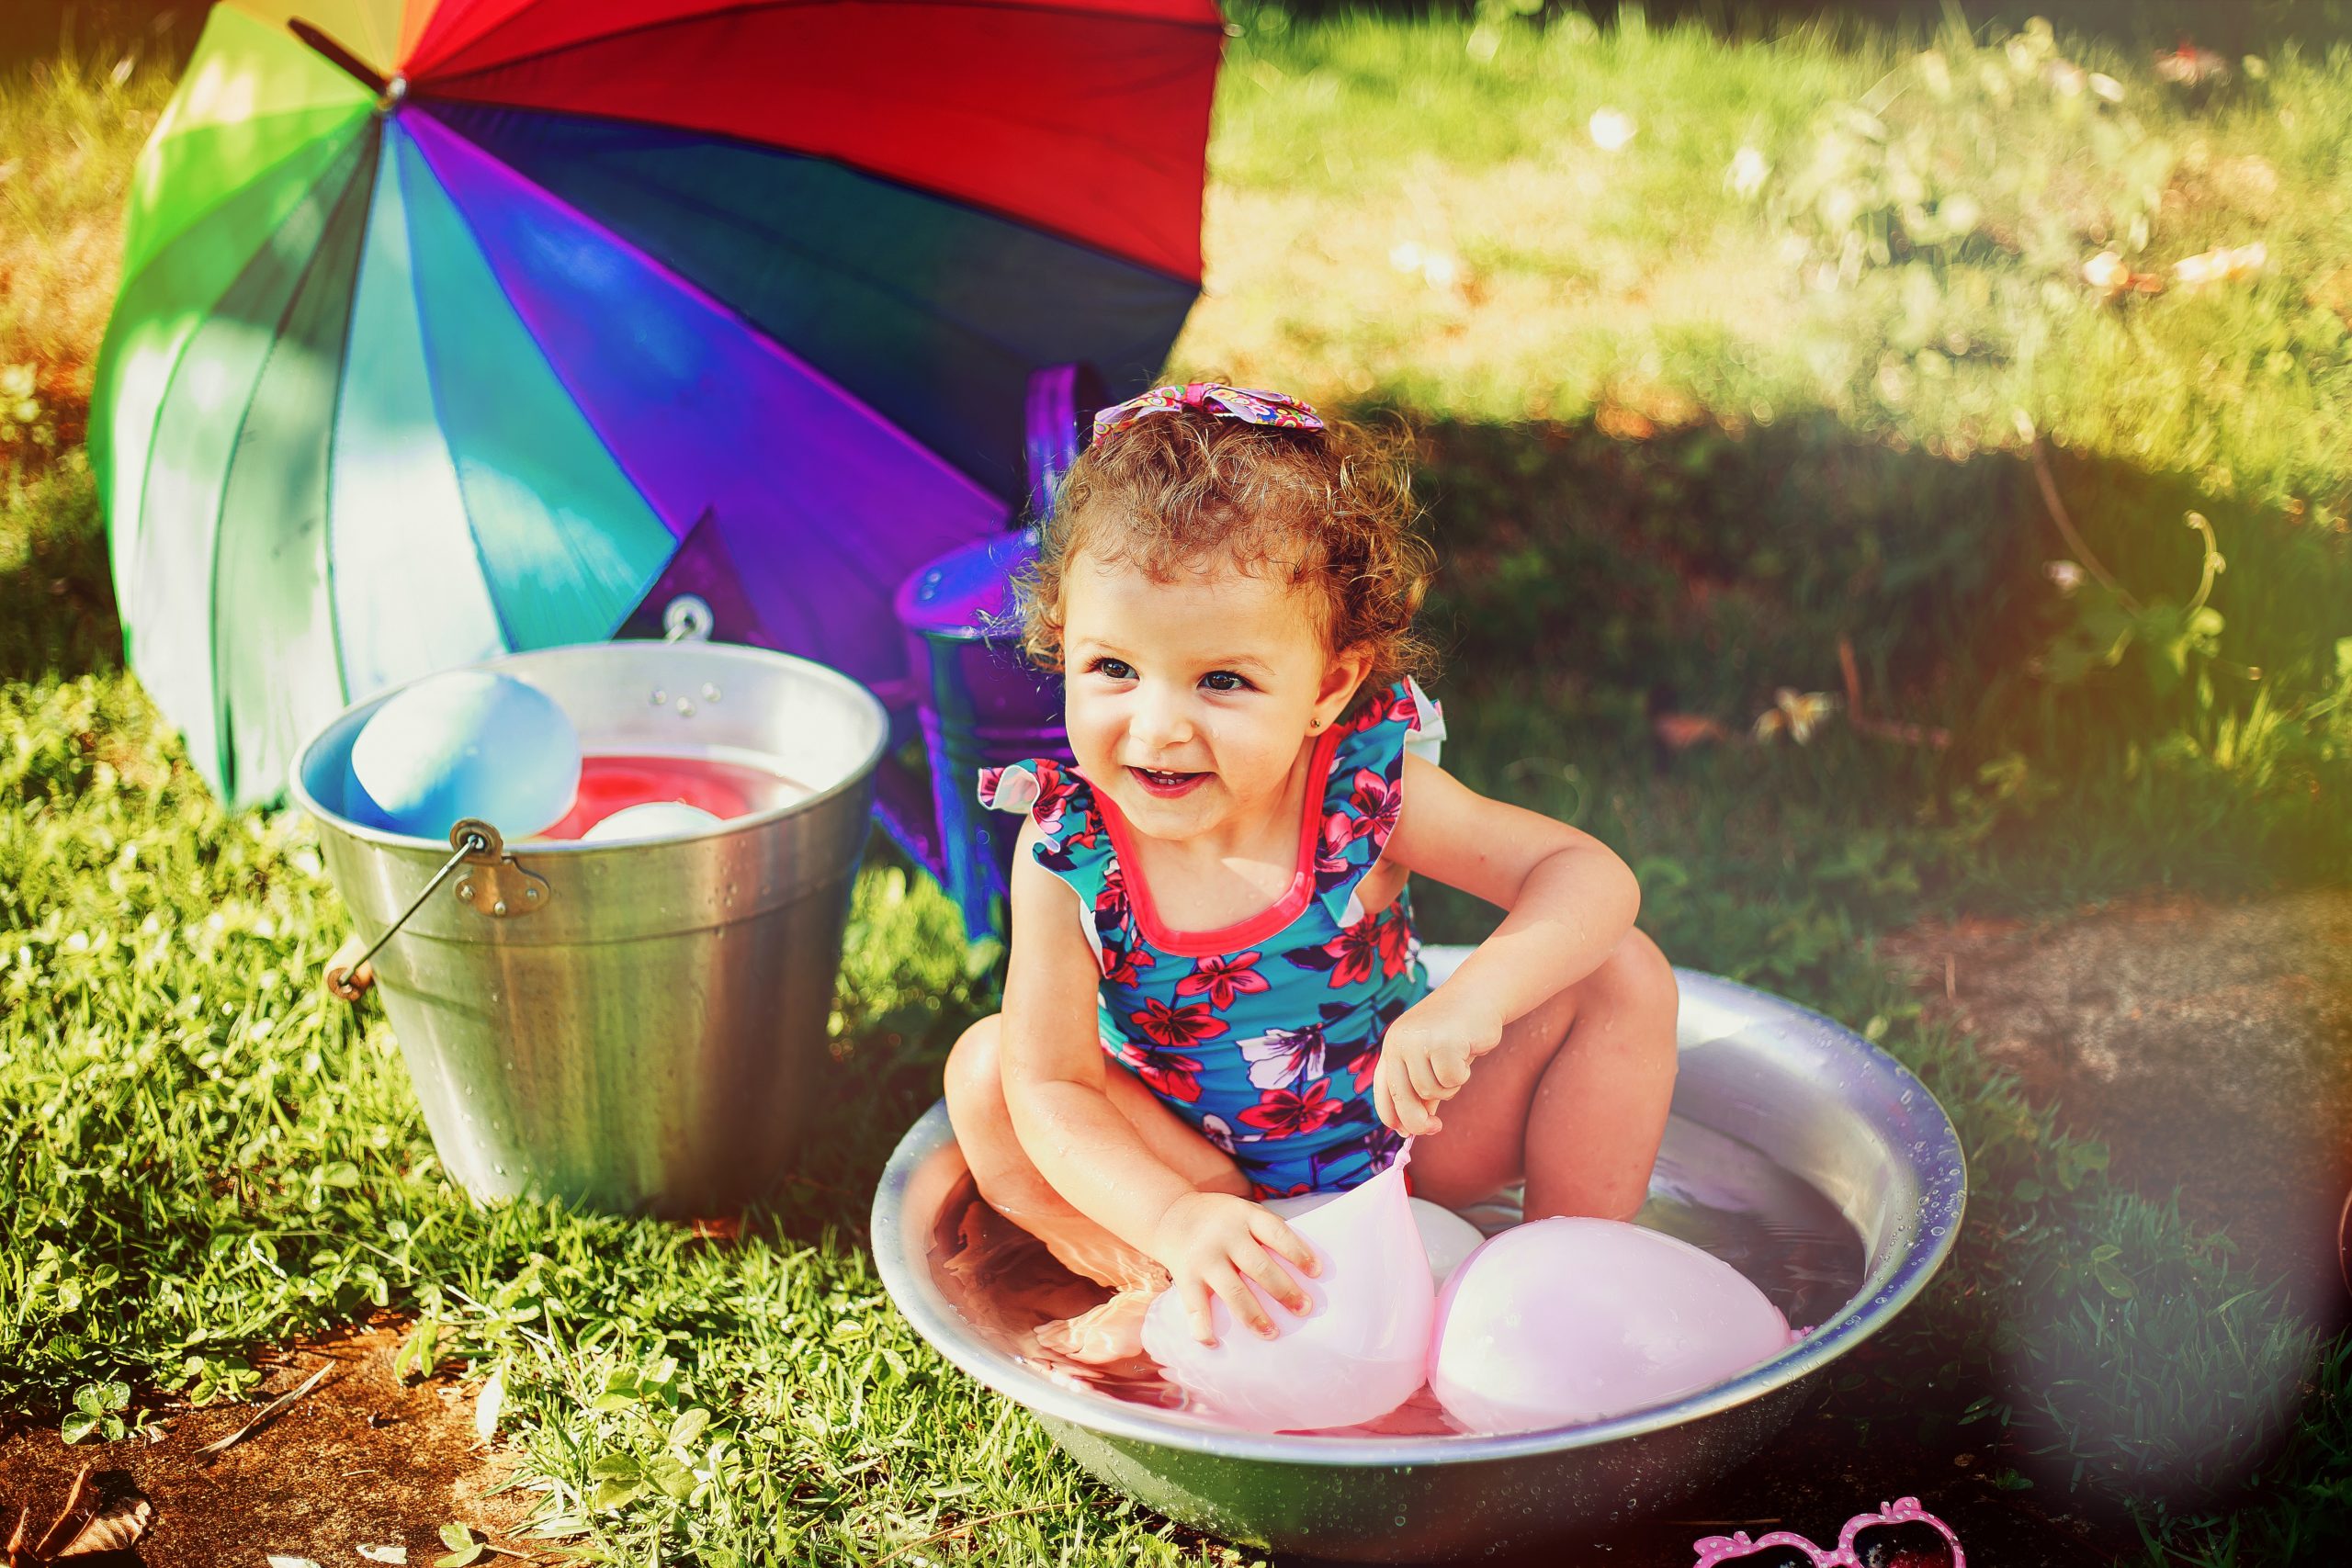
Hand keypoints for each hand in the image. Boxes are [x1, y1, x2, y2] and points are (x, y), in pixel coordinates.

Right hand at [1149, 1191, 1319, 1345]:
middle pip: (1259, 1267)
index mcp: (1244, 1216)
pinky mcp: (1185, 1277)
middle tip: (1303, 1309)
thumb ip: (1266, 1233)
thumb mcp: (1243, 1212)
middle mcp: (1224, 1236)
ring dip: (1254, 1316)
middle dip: (1284, 1291)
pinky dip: (1203, 1328)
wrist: (1169, 1215)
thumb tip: (1303, 1268)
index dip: (1298, 1253)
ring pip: (1233, 1292)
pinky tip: (1214, 1343)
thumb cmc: (1220, 1219)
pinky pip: (1195, 1307)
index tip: (1317, 1273)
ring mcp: (1204, 1258)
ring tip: (1272, 1333)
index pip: (1277, 1233)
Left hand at [1374, 989, 1505, 1135]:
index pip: (1383, 1089)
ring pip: (1431, 1091)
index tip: (1404, 1134)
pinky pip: (1452, 1080)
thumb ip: (1420, 1088)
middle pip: (1403, 1098)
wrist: (1480, 995)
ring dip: (1449, 1086)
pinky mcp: (1443, 1042)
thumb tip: (1411, 1128)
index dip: (1392, 1116)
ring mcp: (1420, 1041)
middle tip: (1435, 1128)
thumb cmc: (1456, 1032)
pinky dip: (1462, 1074)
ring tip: (1457, 1061)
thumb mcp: (1431, 1059)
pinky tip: (1467, 1052)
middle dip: (1418, 1121)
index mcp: (1392, 1045)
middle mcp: (1400, 1041)